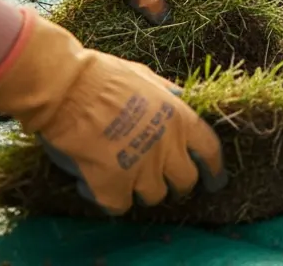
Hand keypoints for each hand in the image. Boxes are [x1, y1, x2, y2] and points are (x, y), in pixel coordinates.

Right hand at [0, 8, 226, 214]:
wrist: (68, 89)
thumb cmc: (103, 77)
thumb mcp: (146, 78)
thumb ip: (166, 94)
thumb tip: (179, 97)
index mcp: (180, 119)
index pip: (210, 151)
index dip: (214, 169)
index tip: (215, 180)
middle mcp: (167, 148)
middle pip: (185, 181)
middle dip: (177, 184)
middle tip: (162, 181)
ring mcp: (141, 170)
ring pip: (154, 196)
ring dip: (141, 190)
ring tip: (123, 176)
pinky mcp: (112, 186)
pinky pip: (120, 206)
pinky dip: (108, 198)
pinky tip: (92, 185)